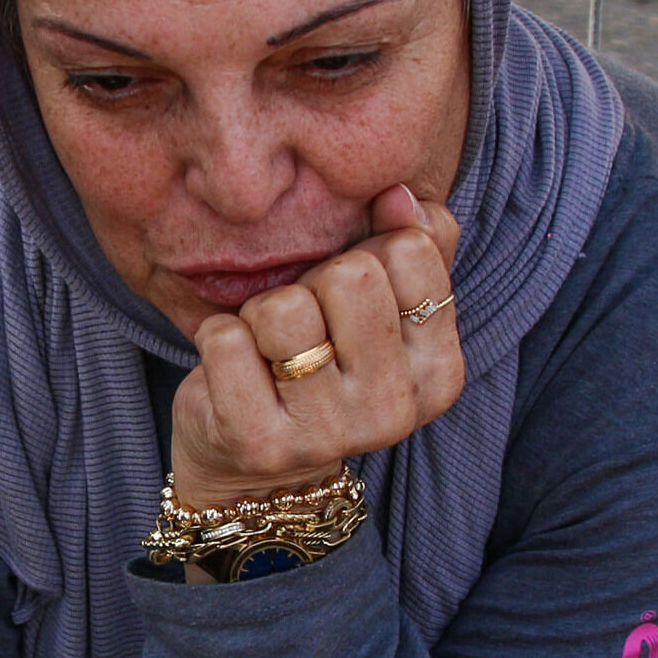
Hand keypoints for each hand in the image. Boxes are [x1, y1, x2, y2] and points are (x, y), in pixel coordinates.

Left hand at [173, 187, 465, 509]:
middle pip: (351, 275)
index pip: (409, 251)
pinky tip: (235, 368)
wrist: (256, 464)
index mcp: (439, 371)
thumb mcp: (381, 306)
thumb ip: (414, 243)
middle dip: (312, 281)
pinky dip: (219, 337)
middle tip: (303, 325)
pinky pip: (226, 340)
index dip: (366, 253)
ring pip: (285, 308)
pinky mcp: (260, 443)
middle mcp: (394, 409)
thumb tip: (398, 193)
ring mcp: (328, 433)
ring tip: (268, 348)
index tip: (348, 297)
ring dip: (261, 313)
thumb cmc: (324, 362)